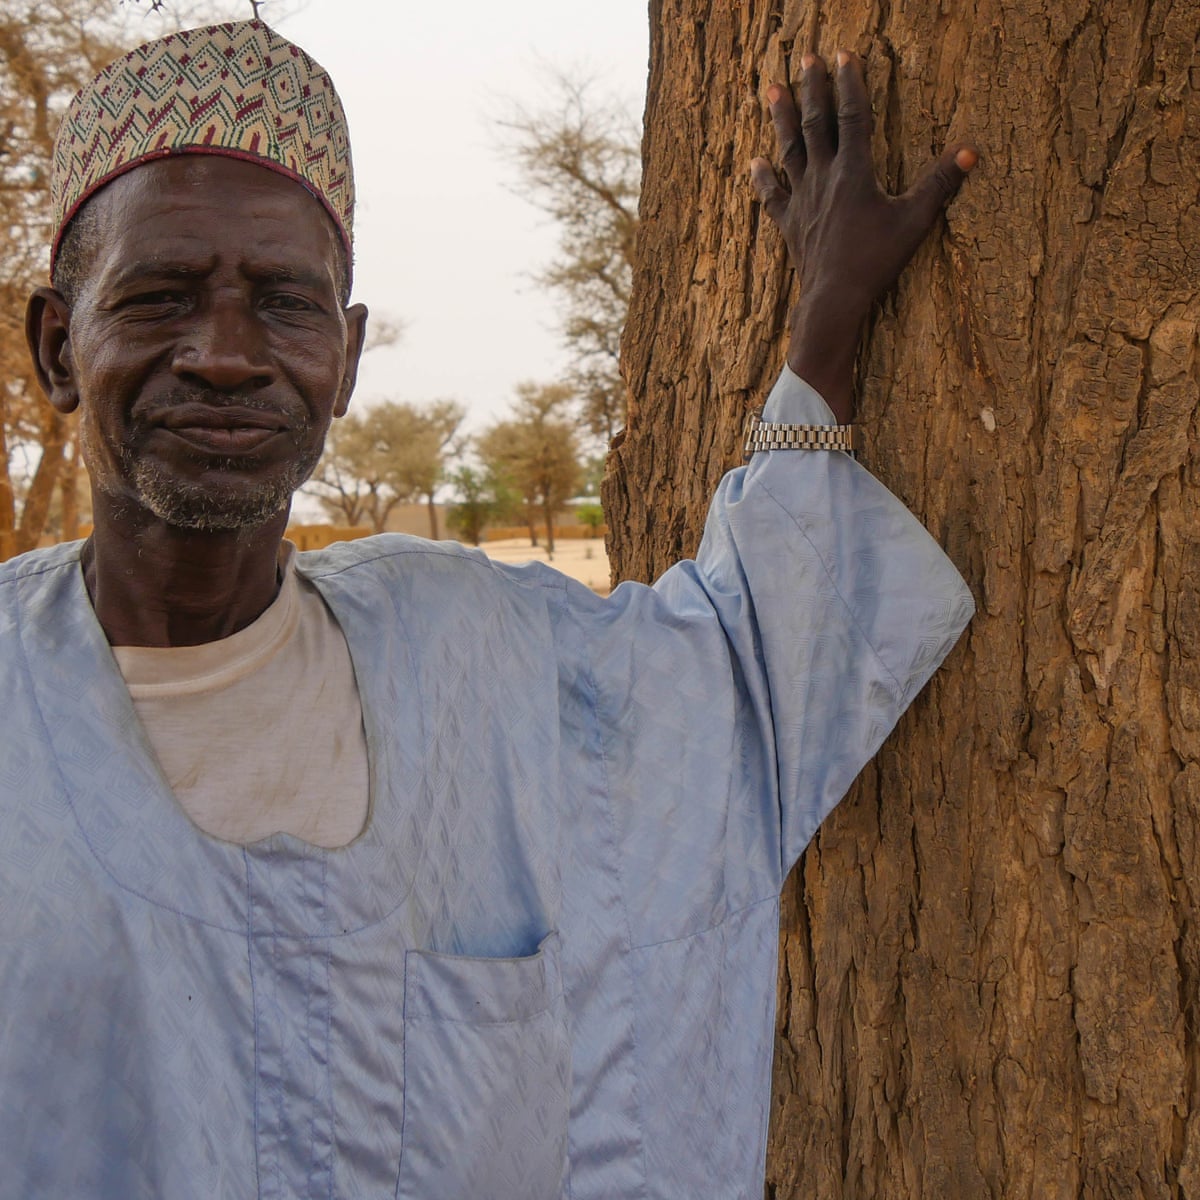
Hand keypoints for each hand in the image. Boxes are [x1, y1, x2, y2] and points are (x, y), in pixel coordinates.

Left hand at [751, 50, 976, 421]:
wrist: (833, 299)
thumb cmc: (875, 261)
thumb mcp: (914, 221)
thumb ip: (940, 184)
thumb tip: (972, 151)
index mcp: (854, 172)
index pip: (852, 116)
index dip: (849, 84)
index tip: (843, 55)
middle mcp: (823, 178)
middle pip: (815, 124)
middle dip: (812, 89)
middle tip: (805, 58)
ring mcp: (802, 200)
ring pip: (789, 150)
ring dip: (780, 118)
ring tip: (771, 89)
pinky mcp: (789, 224)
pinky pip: (773, 196)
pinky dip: (763, 178)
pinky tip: (754, 161)